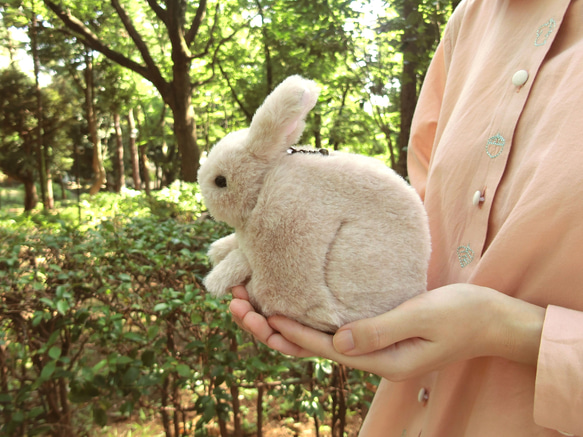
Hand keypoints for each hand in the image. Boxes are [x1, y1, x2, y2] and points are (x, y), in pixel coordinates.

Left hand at [229, 284, 545, 380]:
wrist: (491, 318)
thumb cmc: (463, 314)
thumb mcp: (424, 317)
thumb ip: (381, 329)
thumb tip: (337, 341)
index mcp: (382, 360)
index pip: (325, 347)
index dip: (291, 331)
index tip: (260, 312)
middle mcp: (371, 358)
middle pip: (310, 348)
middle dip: (270, 328)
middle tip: (237, 304)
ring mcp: (373, 347)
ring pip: (315, 339)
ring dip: (280, 322)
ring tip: (248, 302)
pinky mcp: (376, 332)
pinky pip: (330, 330)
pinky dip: (304, 318)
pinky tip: (288, 304)